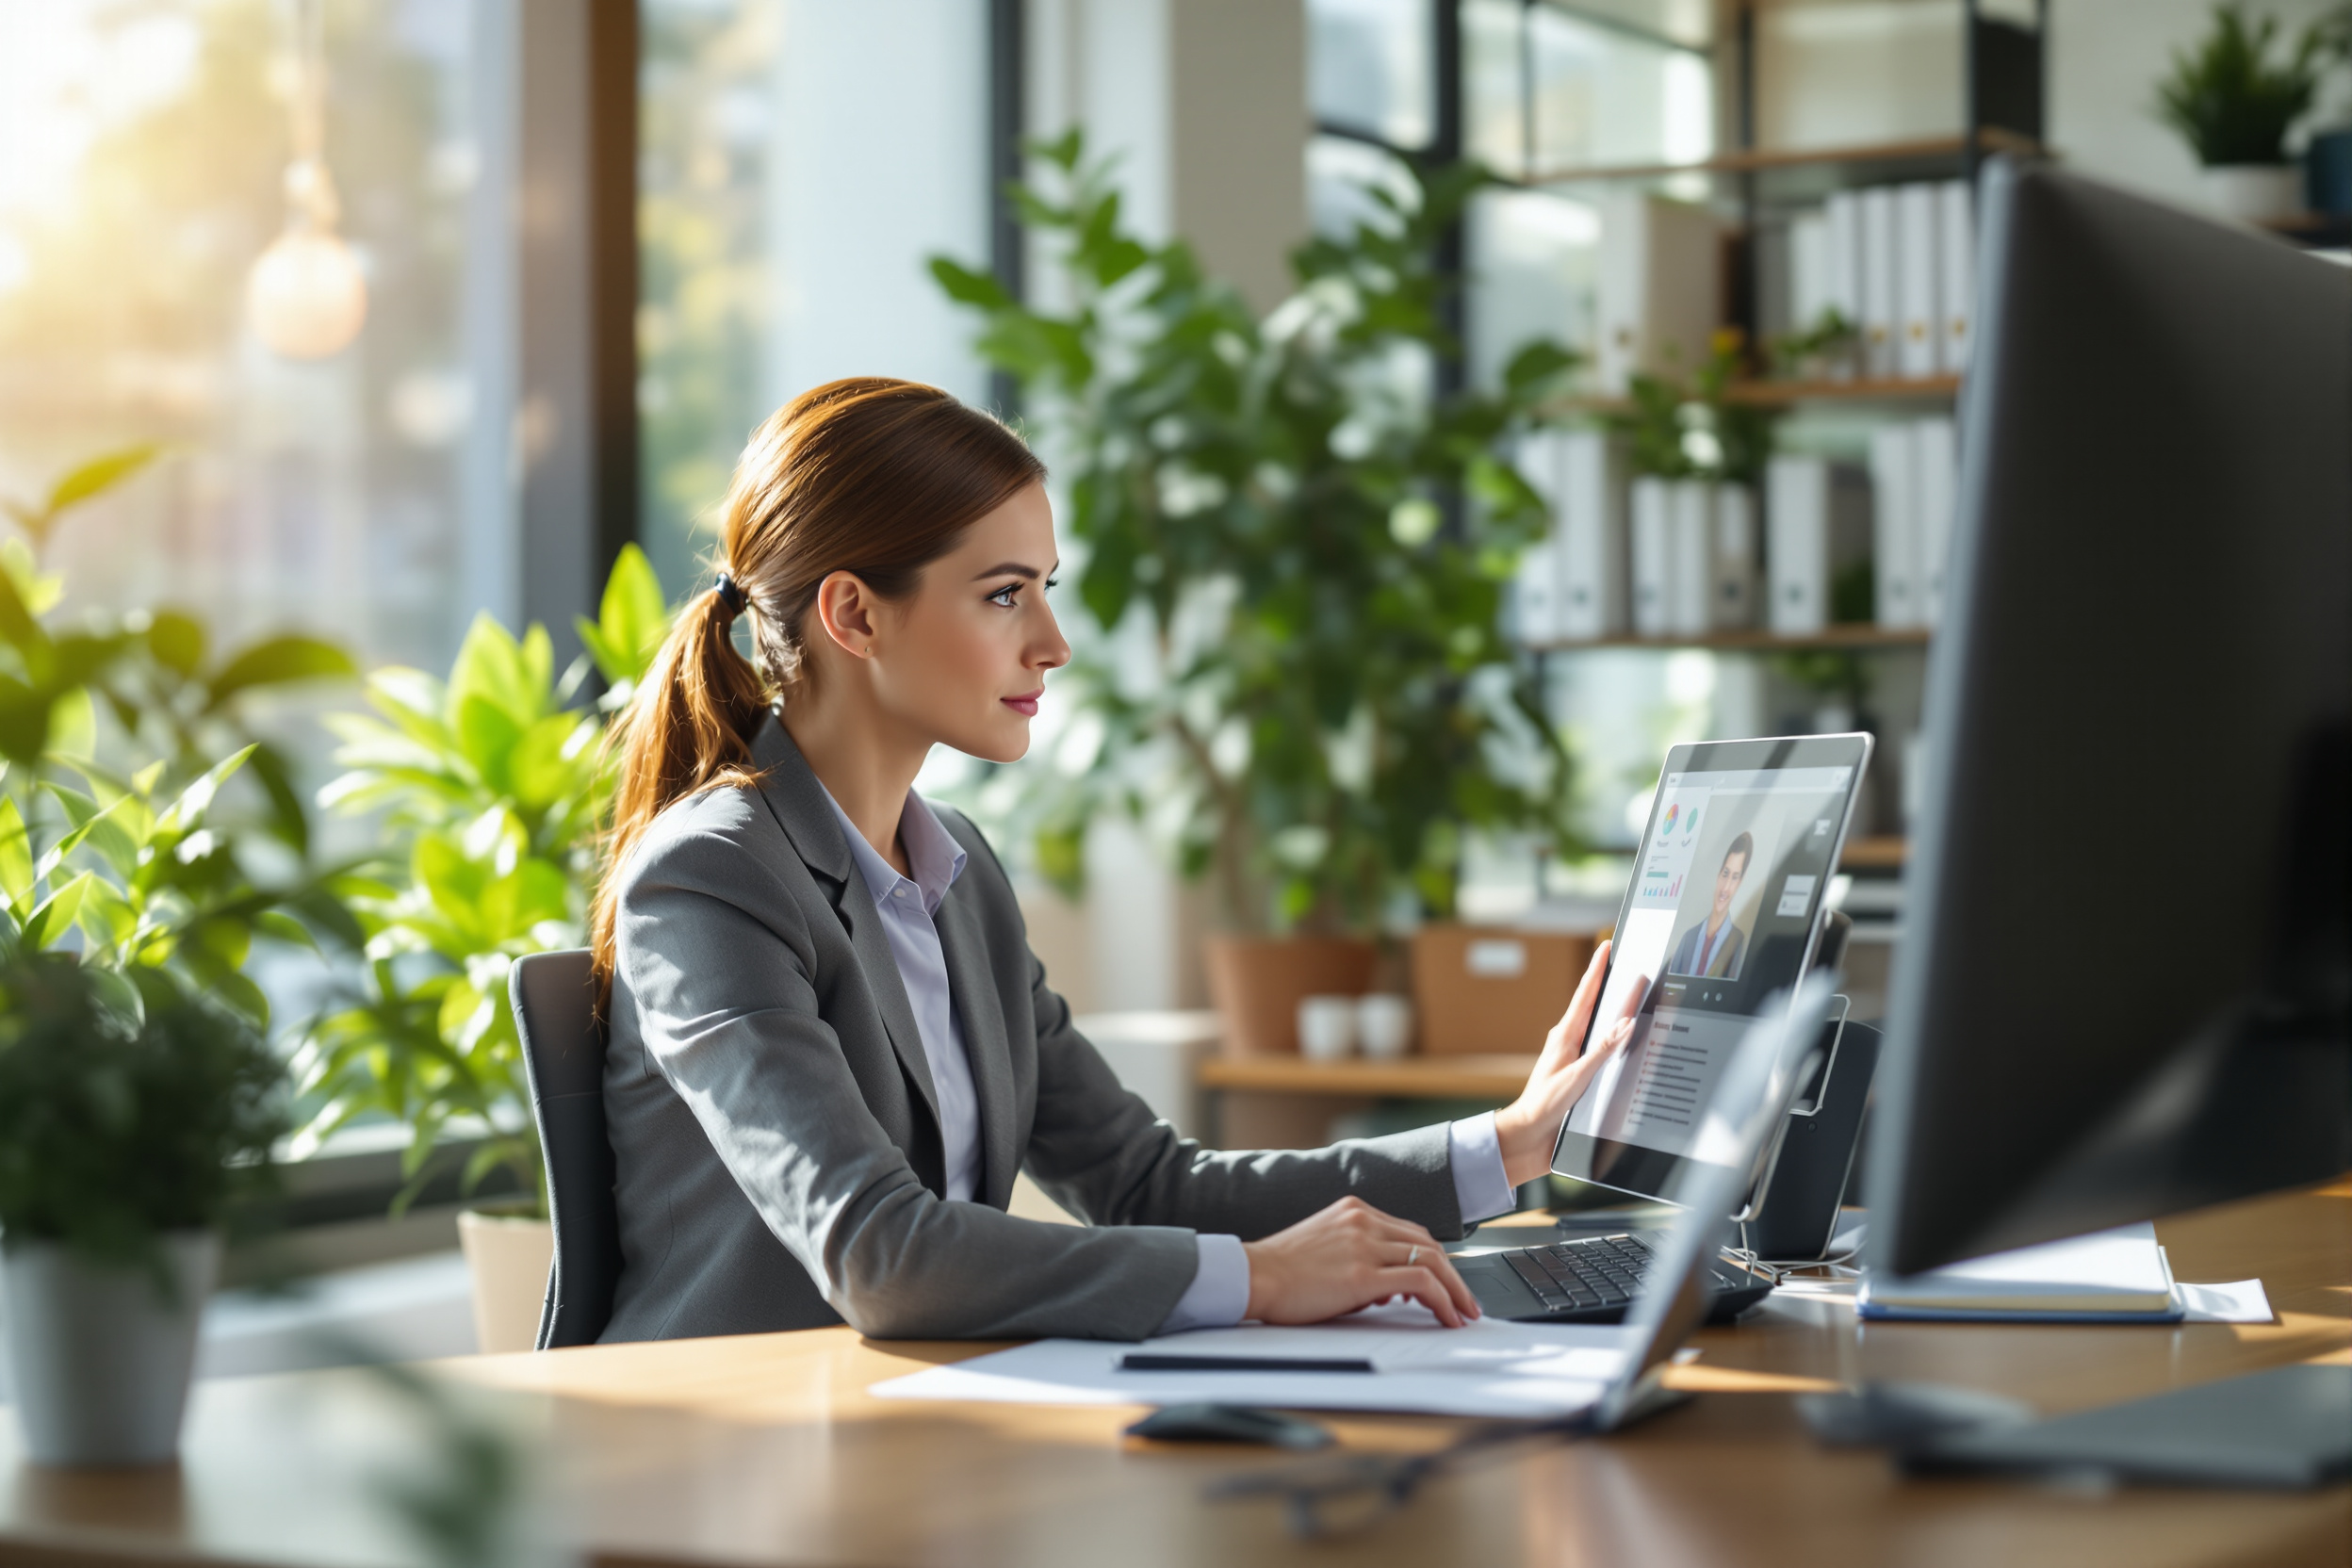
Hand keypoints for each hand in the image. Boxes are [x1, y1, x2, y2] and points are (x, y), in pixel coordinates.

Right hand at [1241, 1196, 1481, 1327]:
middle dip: (1454, 1276)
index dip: (1435, 1259)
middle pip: (1428, 1244)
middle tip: (1466, 1302)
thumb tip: (1393, 1289)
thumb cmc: (1281, 1270)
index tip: (1446, 1283)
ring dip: (1455, 1290)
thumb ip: (1362, 1259)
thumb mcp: (1327, 1249)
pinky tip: (1446, 1317)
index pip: (1410, 1232)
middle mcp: (1364, 1220)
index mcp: (1354, 1210)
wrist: (1253, 1276)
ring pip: (1432, 1260)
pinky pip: (1420, 1282)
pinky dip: (1442, 1300)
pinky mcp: (1363, 1273)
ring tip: (1463, 1313)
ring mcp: (1365, 1244)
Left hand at [1493, 940, 1650, 1186]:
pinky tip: (1630, 1045)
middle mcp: (1570, 1044)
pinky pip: (1603, 1053)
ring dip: (1616, 1013)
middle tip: (1626, 963)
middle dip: (1609, 984)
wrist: (1528, 1138)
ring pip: (1600, 1030)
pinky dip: (1617, 1043)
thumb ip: (1601, 1052)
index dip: (1596, 970)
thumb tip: (1624, 1022)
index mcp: (1565, 1037)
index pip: (1585, 995)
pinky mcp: (1581, 1078)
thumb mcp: (1575, 1078)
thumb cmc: (1543, 1108)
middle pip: (1594, 1007)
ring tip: (1634, 996)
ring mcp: (1575, 1061)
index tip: (1605, 946)